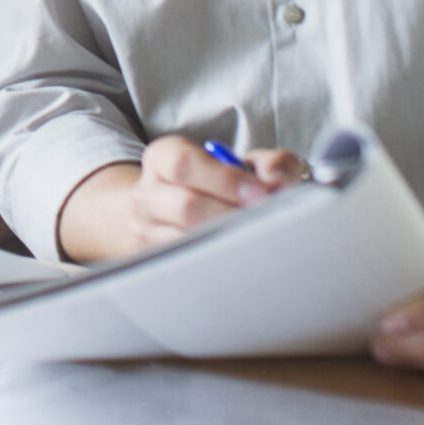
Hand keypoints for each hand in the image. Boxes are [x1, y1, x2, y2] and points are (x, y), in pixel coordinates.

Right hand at [56, 136, 308, 260]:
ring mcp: (145, 231)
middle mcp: (147, 194)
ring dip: (228, 240)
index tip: (260, 193)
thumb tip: (277, 179)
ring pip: (188, 241)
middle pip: (185, 206)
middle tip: (264, 219)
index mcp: (163, 158)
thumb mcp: (242, 163)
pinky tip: (239, 255)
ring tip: (254, 236)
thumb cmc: (217, 185)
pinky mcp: (155, 261)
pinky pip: (190, 266)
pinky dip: (220, 262)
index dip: (224, 179)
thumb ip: (270, 163)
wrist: (177, 208)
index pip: (182, 163)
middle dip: (231, 214)